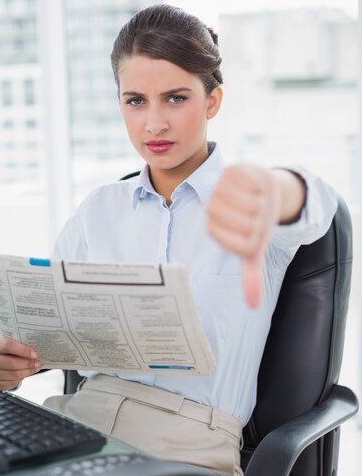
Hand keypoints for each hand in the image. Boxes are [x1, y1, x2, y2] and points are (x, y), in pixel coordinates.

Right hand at [0, 339, 40, 390]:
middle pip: (12, 363)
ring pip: (13, 374)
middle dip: (28, 363)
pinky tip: (25, 373)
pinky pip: (12, 382)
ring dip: (27, 372)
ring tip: (35, 368)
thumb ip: (19, 346)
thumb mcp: (8, 344)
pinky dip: (21, 378)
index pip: (8, 346)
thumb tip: (34, 352)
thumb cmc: (3, 352)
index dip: (23, 350)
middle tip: (37, 362)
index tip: (34, 354)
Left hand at [206, 164, 280, 307]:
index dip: (255, 240)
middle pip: (249, 224)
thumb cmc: (256, 223)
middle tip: (257, 215)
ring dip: (262, 203)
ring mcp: (220, 188)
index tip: (252, 233)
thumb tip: (254, 305)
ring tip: (257, 201)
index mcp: (214, 229)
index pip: (242, 245)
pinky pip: (254, 185)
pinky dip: (262, 187)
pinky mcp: (232, 170)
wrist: (262, 190)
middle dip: (260, 221)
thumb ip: (251, 275)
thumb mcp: (254, 250)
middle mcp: (212, 209)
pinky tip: (256, 187)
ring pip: (252, 204)